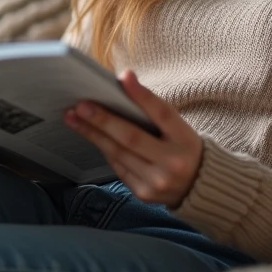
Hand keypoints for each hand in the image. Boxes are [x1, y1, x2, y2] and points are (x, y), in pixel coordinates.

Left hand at [65, 69, 203, 207]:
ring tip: (74, 118)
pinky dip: (105, 149)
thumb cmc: (182, 148)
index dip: (141, 95)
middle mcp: (173, 162)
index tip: (122, 78)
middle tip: (81, 105)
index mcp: (185, 140)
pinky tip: (91, 135)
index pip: (162, 113)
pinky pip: (118, 167)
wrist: (198, 187)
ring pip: (118, 153)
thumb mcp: (179, 127)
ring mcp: (157, 181)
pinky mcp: (144, 193)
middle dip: (102, 120)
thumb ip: (154, 109)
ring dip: (93, 134)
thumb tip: (124, 82)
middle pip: (132, 137)